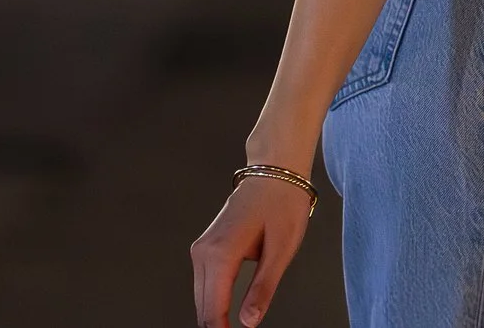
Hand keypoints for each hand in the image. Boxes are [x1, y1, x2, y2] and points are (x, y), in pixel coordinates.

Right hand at [190, 171, 312, 327]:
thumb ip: (263, 288)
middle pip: (202, 308)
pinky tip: (227, 314)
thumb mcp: (282, 249)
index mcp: (220, 254)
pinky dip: (213, 302)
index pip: (213, 310)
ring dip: (214, 317)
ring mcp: (202, 249)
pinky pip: (205, 284)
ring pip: (201, 298)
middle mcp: (203, 252)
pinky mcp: (206, 248)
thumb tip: (248, 322)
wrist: (274, 171)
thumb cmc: (282, 203)